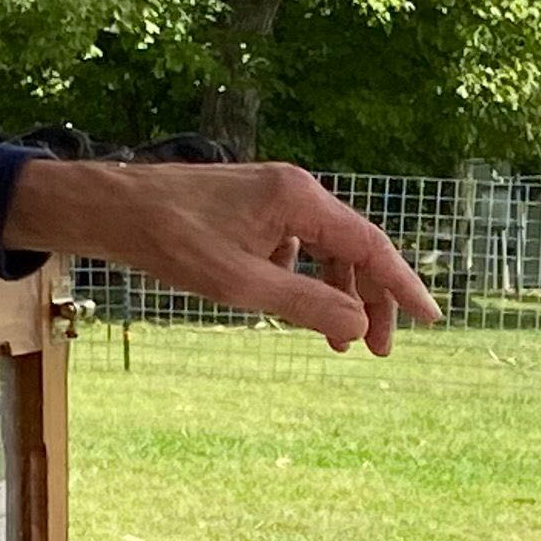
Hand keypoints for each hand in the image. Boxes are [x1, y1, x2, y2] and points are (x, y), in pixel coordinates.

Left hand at [3, 158, 437, 355]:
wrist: (110, 207)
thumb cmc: (169, 239)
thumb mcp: (240, 284)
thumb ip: (304, 305)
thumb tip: (358, 326)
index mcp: (299, 197)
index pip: (370, 245)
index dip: (402, 287)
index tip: (430, 320)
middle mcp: (294, 189)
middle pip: (353, 248)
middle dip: (369, 301)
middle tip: (376, 351)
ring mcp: (272, 196)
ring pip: (325, 250)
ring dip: (337, 295)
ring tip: (339, 344)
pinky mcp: (252, 208)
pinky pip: (296, 246)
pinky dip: (305, 280)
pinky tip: (291, 309)